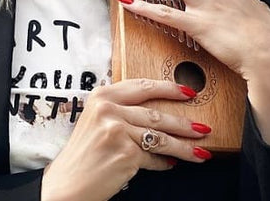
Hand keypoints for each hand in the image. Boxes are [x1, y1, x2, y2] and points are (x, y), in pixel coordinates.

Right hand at [40, 79, 211, 200]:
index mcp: (100, 96)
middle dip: (184, 123)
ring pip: (162, 137)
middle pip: (156, 114)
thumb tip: (156, 114)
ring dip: (185, 147)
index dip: (169, 88)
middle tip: (202, 127)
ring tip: (200, 152)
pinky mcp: (127, 153)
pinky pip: (155, 158)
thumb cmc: (82, 156)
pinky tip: (171, 165)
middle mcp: (108, 110)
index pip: (141, 86)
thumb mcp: (95, 122)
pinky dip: (165, 164)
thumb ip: (119, 112)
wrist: (68, 183)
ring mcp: (117, 130)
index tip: (188, 92)